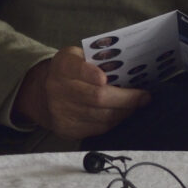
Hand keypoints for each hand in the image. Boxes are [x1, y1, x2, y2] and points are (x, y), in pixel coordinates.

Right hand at [14, 47, 149, 141]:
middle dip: (126, 98)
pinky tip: (122, 114)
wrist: (43, 95)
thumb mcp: (78, 57)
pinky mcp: (67, 129)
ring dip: (124, 111)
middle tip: (144, 96)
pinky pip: (98, 128)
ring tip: (137, 105)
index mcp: (63, 65)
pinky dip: (114, 121)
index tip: (104, 78)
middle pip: (96, 97)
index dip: (89, 73)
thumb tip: (131, 69)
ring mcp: (61, 112)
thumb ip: (98, 60)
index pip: (75, 68)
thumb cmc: (71, 73)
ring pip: (101, 116)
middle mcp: (57, 89)